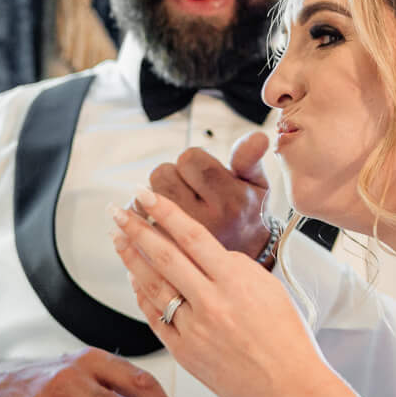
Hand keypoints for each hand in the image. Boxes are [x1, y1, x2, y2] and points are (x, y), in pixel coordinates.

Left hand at [110, 186, 319, 396]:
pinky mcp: (185, 352)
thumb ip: (234, 266)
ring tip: (118, 239)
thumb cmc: (285, 336)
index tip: (145, 195)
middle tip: (117, 211)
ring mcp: (195, 329)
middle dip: (136, 230)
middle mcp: (212, 302)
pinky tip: (134, 278)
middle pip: (164, 257)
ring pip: (153, 286)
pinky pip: (155, 317)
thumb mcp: (268, 287)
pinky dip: (142, 295)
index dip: (165, 212)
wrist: (288, 385)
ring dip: (132, 259)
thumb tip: (203, 252)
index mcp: (236, 281)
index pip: (192, 236)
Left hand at [145, 132, 272, 258]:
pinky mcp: (163, 252)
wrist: (242, 260)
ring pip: (145, 196)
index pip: (190, 159)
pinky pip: (137, 222)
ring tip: (175, 202)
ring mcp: (182, 240)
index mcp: (230, 200)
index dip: (191, 160)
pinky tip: (155, 218)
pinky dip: (140, 215)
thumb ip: (249, 158)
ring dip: (155, 194)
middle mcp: (205, 221)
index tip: (200, 172)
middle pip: (162, 174)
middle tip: (186, 187)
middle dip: (171, 174)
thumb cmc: (245, 213)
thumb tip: (258, 136)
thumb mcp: (256, 184)